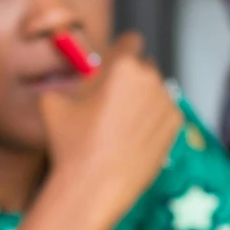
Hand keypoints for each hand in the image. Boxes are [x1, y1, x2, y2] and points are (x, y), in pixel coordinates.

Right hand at [38, 33, 182, 229]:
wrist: (93, 187)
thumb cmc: (70, 144)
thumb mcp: (53, 102)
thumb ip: (68, 79)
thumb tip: (75, 75)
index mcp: (123, 65)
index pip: (131, 41)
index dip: (120, 52)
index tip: (114, 66)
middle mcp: (150, 78)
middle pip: (144, 66)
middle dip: (131, 79)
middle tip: (112, 102)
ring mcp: (166, 102)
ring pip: (155, 90)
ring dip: (142, 100)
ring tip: (120, 127)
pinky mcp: (175, 125)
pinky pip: (164, 112)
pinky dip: (153, 120)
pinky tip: (133, 138)